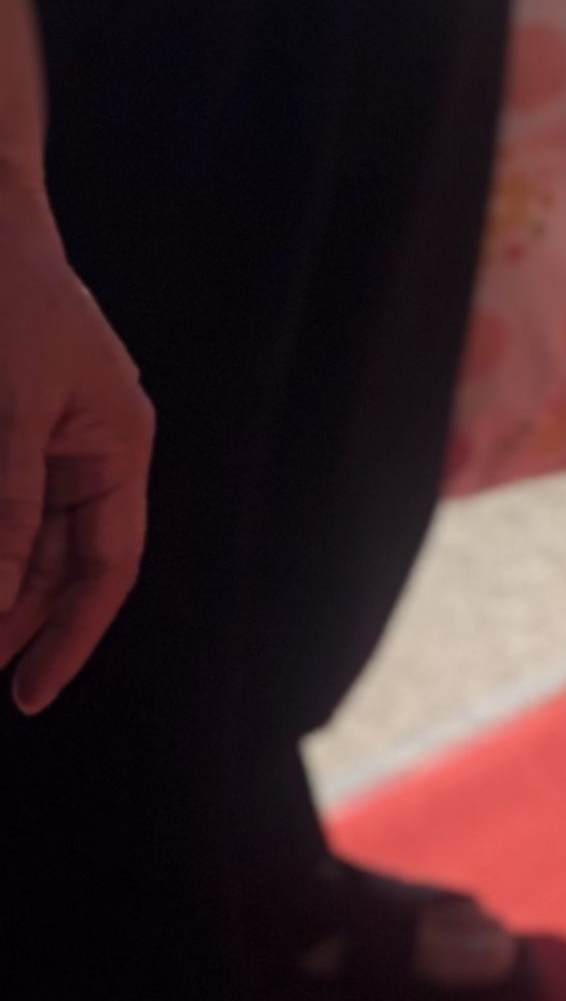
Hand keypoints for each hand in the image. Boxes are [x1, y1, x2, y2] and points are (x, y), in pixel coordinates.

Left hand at [0, 195, 153, 714]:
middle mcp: (88, 450)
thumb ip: (4, 512)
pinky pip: (0, 501)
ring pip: (18, 536)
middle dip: (14, 621)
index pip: (105, 568)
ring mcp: (43, 436)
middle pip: (59, 562)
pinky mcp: (4, 424)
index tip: (28, 695)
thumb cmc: (4, 304)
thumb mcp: (7, 416)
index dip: (69, 636)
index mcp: (117, 447)